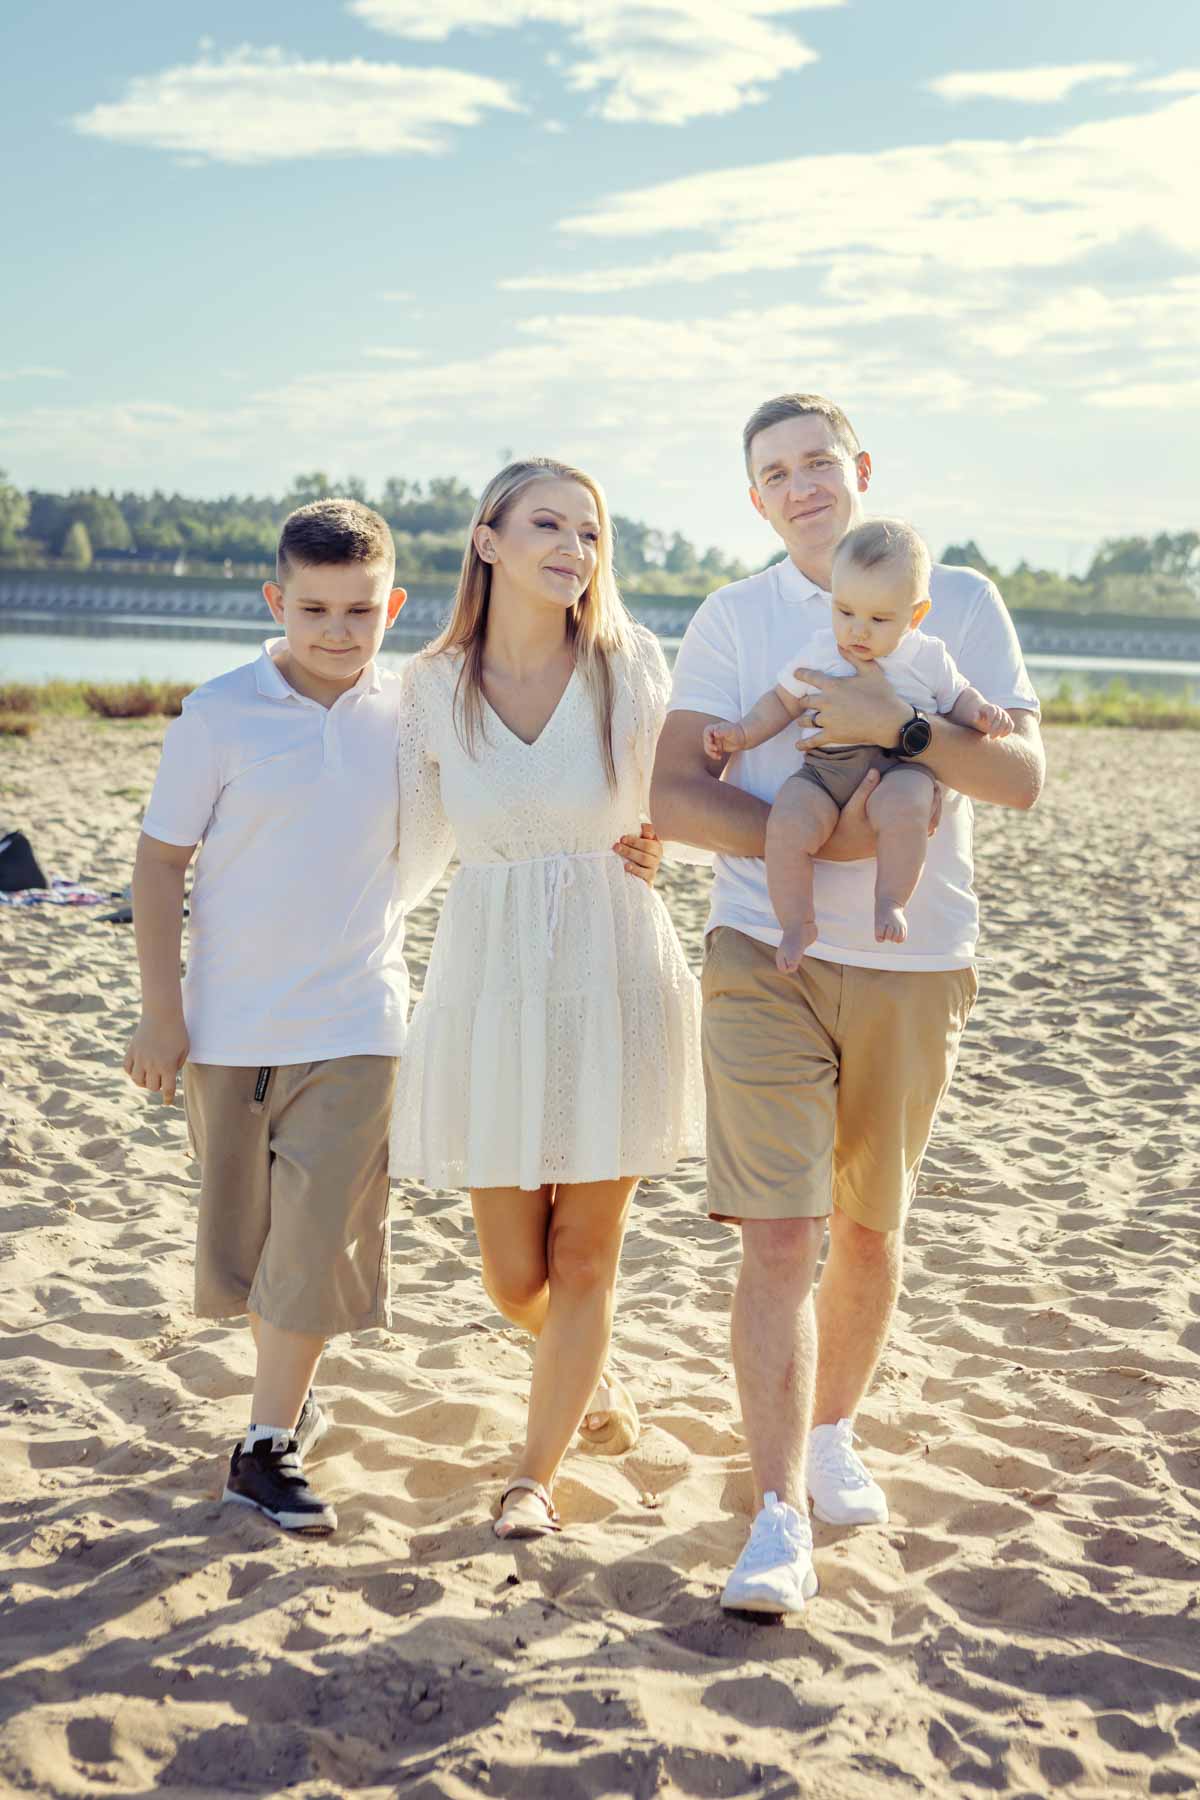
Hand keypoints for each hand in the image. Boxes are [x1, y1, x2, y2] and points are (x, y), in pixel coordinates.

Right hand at [124, 1013, 188, 1105]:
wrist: (162, 1014)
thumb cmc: (177, 1032)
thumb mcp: (184, 1050)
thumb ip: (176, 1066)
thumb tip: (167, 1077)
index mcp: (167, 1066)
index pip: (167, 1089)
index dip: (168, 1098)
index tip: (168, 1102)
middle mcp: (152, 1065)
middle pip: (152, 1086)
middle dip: (158, 1086)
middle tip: (161, 1081)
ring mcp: (139, 1058)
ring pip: (137, 1080)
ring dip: (143, 1081)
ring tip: (149, 1076)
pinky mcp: (131, 1051)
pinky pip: (127, 1068)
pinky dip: (131, 1071)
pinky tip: (138, 1069)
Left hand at [614, 823, 662, 885]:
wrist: (638, 871)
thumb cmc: (638, 849)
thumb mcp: (641, 838)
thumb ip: (645, 831)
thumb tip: (645, 832)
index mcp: (656, 845)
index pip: (648, 841)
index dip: (635, 840)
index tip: (622, 838)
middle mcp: (656, 857)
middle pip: (646, 850)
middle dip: (629, 848)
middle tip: (616, 846)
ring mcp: (653, 868)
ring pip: (645, 860)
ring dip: (631, 856)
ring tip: (619, 854)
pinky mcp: (649, 879)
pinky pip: (645, 875)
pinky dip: (636, 871)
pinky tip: (626, 867)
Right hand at [703, 721, 745, 758]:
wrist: (744, 738)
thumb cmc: (737, 731)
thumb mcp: (730, 730)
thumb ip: (722, 731)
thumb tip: (715, 733)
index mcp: (715, 728)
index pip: (707, 731)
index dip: (707, 736)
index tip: (710, 741)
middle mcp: (714, 735)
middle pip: (706, 741)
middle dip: (709, 746)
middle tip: (716, 749)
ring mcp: (716, 742)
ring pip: (708, 748)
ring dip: (711, 753)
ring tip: (717, 755)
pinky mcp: (718, 748)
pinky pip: (713, 753)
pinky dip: (715, 756)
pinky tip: (720, 757)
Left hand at [790, 658, 909, 749]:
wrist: (889, 720)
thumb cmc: (882, 694)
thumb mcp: (870, 670)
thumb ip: (853, 657)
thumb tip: (839, 644)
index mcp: (833, 685)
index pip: (811, 677)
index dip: (801, 674)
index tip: (795, 673)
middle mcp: (826, 702)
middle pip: (806, 701)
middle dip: (803, 701)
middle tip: (803, 702)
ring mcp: (828, 720)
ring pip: (807, 720)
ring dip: (803, 720)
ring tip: (801, 721)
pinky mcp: (832, 735)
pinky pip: (814, 740)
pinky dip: (804, 744)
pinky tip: (797, 746)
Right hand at [835, 768, 942, 843]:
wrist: (839, 848)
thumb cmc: (845, 826)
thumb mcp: (851, 806)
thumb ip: (864, 789)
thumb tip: (876, 770)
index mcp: (890, 825)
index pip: (919, 812)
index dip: (930, 799)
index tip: (935, 786)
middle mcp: (895, 837)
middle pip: (925, 823)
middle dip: (934, 806)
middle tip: (938, 790)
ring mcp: (894, 843)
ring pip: (921, 832)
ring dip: (928, 817)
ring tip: (933, 800)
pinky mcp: (892, 845)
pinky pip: (911, 837)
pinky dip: (919, 826)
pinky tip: (919, 814)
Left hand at [972, 701, 1013, 738]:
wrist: (985, 716)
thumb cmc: (979, 717)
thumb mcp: (976, 716)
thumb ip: (975, 716)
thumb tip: (975, 718)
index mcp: (990, 708)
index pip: (993, 711)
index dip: (991, 718)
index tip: (987, 726)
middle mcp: (999, 710)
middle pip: (999, 718)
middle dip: (995, 728)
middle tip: (990, 736)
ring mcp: (1004, 715)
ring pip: (1006, 722)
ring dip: (1000, 731)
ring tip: (993, 737)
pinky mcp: (1008, 720)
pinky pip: (1011, 725)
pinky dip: (1008, 731)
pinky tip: (1001, 736)